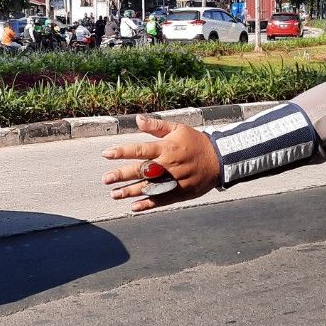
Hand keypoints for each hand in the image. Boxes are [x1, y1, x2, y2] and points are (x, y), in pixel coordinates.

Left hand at [102, 114, 221, 212]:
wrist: (219, 159)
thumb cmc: (195, 142)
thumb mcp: (178, 129)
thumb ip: (156, 126)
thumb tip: (137, 119)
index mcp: (167, 147)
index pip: (140, 150)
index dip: (122, 151)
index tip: (106, 154)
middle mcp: (168, 164)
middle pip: (141, 170)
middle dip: (122, 175)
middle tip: (105, 179)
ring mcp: (174, 180)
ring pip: (149, 187)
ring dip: (130, 191)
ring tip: (114, 195)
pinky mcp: (180, 192)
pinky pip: (161, 199)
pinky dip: (148, 204)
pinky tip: (134, 207)